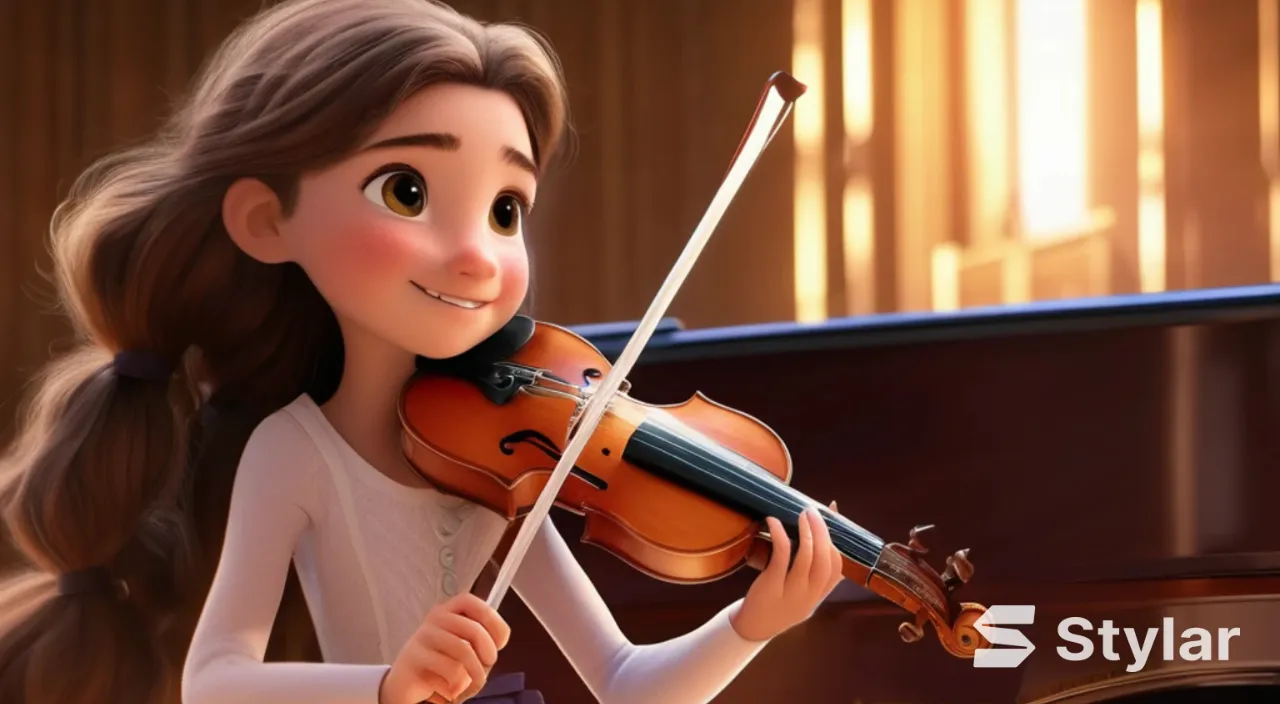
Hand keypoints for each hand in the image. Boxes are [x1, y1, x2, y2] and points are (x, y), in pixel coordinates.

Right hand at [379, 593, 510, 703]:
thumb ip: (481, 640)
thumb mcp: (464, 649)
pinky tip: (450, 691)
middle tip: (484, 671)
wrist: (405, 686)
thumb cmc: (441, 666)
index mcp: (448, 611)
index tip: (500, 643)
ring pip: (464, 652)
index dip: (493, 620)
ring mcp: (422, 636)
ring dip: (476, 677)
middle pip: (474, 630)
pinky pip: (450, 671)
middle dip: (488, 656)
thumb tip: (499, 640)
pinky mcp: (414, 659)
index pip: (472, 603)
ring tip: (470, 687)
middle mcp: (434, 619)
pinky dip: (458, 686)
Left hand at [730, 503, 843, 641]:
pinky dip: (780, 536)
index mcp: (817, 596)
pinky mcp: (770, 586)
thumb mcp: (802, 595)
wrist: (751, 629)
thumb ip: (813, 573)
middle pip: (825, 561)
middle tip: (814, 512)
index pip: (837, 569)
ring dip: (807, 532)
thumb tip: (822, 540)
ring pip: (806, 559)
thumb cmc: (776, 605)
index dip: (837, 542)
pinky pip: (781, 557)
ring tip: (802, 514)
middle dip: (823, 533)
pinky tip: (774, 522)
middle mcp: (808, 596)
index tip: (831, 520)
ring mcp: (791, 593)